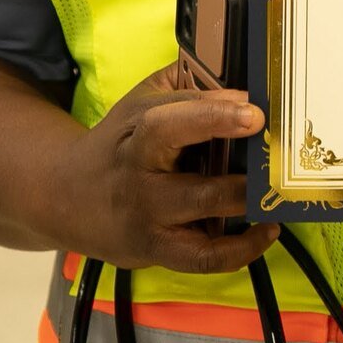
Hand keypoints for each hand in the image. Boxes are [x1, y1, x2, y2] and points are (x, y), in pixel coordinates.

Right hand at [52, 62, 277, 272]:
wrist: (64, 197)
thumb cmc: (120, 143)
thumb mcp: (141, 104)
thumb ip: (187, 87)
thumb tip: (243, 84)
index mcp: (138, 140)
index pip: (169, 127)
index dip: (214, 118)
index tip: (253, 114)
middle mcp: (142, 185)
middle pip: (195, 188)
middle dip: (241, 180)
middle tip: (278, 166)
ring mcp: (150, 222)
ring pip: (203, 221)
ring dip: (246, 207)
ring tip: (277, 194)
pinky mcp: (157, 250)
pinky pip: (204, 258)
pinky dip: (241, 250)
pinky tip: (268, 229)